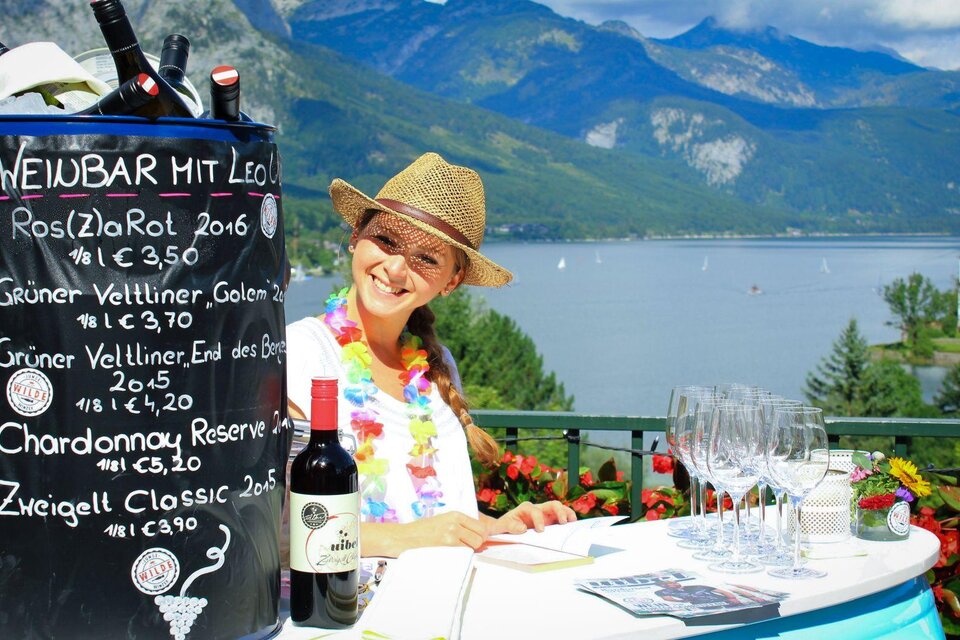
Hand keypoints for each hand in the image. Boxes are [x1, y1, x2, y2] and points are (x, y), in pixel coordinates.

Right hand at [361, 511, 487, 556]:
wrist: (403, 537)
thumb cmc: (422, 531)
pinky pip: (464, 554)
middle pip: (481, 537)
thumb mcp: (443, 521)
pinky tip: (449, 554)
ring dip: (469, 551)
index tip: (478, 540)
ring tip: (455, 551)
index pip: (482, 526)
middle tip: (465, 547)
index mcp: (455, 514)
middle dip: (476, 545)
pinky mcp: (446, 546)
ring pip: (474, 546)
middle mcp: (455, 523)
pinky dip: (460, 557)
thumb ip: (461, 526)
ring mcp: (451, 534)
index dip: (482, 535)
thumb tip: (482, 535)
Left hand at [488, 500, 576, 534]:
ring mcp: (545, 514)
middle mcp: (537, 509)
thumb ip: (510, 526)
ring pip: (559, 509)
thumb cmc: (504, 526)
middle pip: (551, 504)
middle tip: (563, 522)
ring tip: (572, 521)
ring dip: (567, 513)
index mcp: (526, 508)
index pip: (534, 510)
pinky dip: (567, 520)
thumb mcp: (502, 526)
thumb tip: (523, 528)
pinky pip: (561, 518)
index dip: (538, 519)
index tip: (541, 530)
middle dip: (559, 511)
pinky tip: (572, 526)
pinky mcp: (550, 521)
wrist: (505, 528)